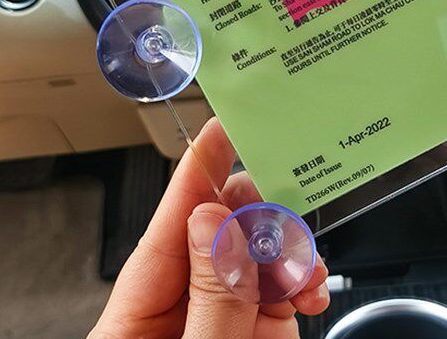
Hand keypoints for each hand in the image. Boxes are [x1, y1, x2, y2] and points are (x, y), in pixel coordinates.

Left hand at [89, 118, 329, 338]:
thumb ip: (211, 296)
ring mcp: (220, 319)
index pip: (168, 225)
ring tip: (304, 263)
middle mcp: (181, 309)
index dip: (197, 171)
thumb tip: (215, 221)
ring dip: (289, 250)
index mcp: (136, 316)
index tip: (220, 128)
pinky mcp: (253, 333)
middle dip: (259, 209)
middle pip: (219, 229)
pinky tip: (310, 288)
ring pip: (256, 254)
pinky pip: (279, 288)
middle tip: (287, 198)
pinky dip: (302, 281)